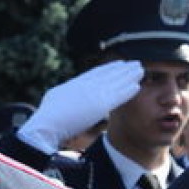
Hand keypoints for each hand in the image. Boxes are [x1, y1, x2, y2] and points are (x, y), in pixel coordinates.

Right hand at [17, 60, 144, 153]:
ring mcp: (93, 94)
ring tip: (141, 70)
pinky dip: (128, 91)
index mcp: (76, 83)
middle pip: (109, 74)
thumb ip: (67, 94)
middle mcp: (86, 85)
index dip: (109, 68)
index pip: (96, 73)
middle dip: (123, 69)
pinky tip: (137, 86)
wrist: (47, 124)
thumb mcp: (56, 98)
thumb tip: (66, 94)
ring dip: (130, 76)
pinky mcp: (99, 105)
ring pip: (116, 82)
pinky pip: (118, 96)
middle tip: (135, 64)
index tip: (119, 64)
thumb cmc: (47, 116)